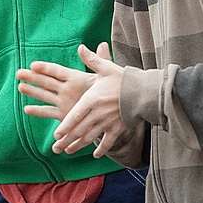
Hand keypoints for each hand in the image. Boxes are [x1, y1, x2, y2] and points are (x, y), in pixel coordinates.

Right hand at [17, 43, 112, 119]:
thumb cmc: (107, 89)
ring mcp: (63, 101)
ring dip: (32, 91)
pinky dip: (38, 111)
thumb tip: (102, 44)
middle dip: (33, 77)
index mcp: (74, 78)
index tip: (33, 65)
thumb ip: (101, 61)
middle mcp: (66, 88)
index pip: (57, 71)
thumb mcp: (106, 74)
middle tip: (19, 73)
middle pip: (46, 81)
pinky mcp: (63, 114)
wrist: (108, 109)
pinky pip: (48, 112)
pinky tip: (26, 109)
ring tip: (20, 87)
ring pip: (44, 95)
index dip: (46, 68)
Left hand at [51, 44, 126, 158]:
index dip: (65, 126)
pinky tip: (95, 155)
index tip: (56, 135)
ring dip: (78, 146)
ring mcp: (108, 123)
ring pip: (90, 137)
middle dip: (67, 140)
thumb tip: (80, 47)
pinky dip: (101, 150)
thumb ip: (91, 60)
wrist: (145, 92)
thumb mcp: (106, 68)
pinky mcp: (119, 129)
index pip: (75, 115)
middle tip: (56, 148)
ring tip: (68, 151)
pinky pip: (108, 142)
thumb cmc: (124, 80)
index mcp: (92, 99)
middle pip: (79, 130)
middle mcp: (98, 114)